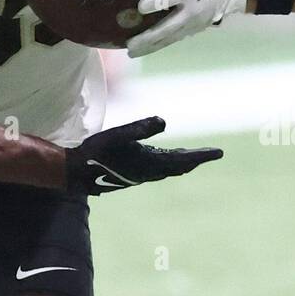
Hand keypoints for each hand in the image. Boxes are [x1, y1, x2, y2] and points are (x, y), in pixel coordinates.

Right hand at [64, 114, 221, 195]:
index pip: (182, 159)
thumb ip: (139, 128)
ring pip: (169, 170)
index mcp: (149, 163)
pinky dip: (169, 164)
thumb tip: (164, 121)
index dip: (201, 156)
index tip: (219, 153)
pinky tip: (166, 161)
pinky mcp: (132, 174)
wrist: (75, 175)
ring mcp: (140, 175)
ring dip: (184, 163)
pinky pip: (158, 170)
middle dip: (196, 159)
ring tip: (196, 157)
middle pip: (179, 166)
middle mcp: (148, 172)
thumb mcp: (116, 135)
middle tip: (214, 154)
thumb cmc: (94, 153)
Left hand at [127, 0, 248, 58]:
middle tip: (130, 43)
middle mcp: (191, 11)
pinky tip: (143, 50)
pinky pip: (172, 40)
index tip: (140, 7)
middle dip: (148, 37)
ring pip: (168, 39)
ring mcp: (192, 24)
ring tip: (132, 52)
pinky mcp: (192, 31)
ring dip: (150, 46)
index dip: (155, 3)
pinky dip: (157, 46)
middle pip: (167, 28)